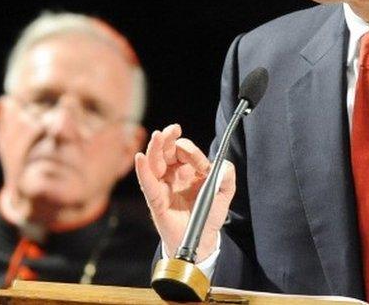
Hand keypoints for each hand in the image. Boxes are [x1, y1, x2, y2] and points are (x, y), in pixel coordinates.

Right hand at [135, 123, 235, 261]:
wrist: (202, 240)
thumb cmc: (209, 215)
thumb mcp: (224, 192)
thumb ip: (227, 175)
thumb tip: (221, 165)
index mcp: (188, 170)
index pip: (185, 152)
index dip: (193, 153)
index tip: (203, 166)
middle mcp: (173, 174)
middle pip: (166, 151)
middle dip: (168, 138)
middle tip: (172, 129)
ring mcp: (163, 186)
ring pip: (155, 162)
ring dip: (156, 148)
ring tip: (158, 136)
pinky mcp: (156, 200)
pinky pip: (147, 184)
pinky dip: (143, 170)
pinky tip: (141, 158)